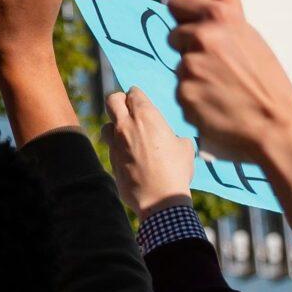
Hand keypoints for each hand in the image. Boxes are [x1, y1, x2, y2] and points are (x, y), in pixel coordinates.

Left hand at [104, 88, 196, 215]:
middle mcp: (126, 125)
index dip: (137, 96)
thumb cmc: (176, 170)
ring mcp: (115, 143)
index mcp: (146, 116)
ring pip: (106, 125)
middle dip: (119, 101)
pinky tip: (129, 155)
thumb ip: (173, 135)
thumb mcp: (184, 146)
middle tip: (127, 109)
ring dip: (114, 126)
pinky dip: (117, 147)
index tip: (140, 101)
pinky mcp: (111, 160)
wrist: (160, 198)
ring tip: (126, 135)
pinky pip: (110, 147)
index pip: (134, 93)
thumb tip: (171, 138)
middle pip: (112, 100)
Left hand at [169, 0, 291, 246]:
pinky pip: (178, 93)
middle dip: (191, 50)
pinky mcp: (183, 95)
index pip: (177, 4)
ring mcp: (190, 67)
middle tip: (220, 69)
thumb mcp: (249, 34)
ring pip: (178, 67)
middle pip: (175, 37)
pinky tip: (215, 106)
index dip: (186, 18)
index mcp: (220, 18)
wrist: (277, 126)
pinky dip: (192, 99)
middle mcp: (202, 38)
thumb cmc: (267, 80)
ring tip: (222, 90)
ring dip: (193, 77)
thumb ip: (225, 0)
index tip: (197, 31)